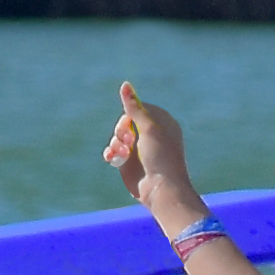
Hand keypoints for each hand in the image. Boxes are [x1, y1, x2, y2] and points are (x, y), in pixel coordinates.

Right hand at [107, 81, 210, 239]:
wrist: (161, 190)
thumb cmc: (161, 158)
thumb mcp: (148, 129)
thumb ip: (134, 107)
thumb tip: (125, 84)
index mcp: (162, 123)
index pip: (139, 108)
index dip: (131, 115)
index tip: (132, 124)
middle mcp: (150, 134)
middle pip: (125, 121)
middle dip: (121, 130)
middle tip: (127, 141)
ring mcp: (139, 149)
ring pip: (118, 136)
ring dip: (116, 143)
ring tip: (122, 154)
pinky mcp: (128, 162)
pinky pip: (114, 151)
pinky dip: (111, 153)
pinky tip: (112, 159)